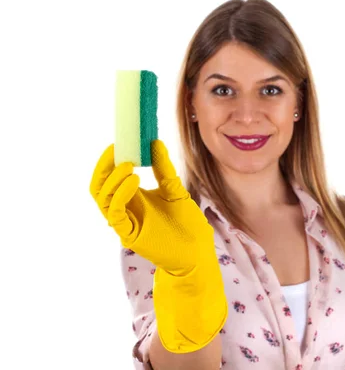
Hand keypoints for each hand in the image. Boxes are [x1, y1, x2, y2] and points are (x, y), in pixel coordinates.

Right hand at [90, 139, 212, 275]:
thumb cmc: (187, 223)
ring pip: (103, 198)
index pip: (111, 177)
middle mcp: (125, 208)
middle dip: (104, 167)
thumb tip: (155, 142)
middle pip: (100, 186)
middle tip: (117, 150)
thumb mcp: (174, 189)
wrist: (198, 250)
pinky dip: (120, 195)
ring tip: (129, 165)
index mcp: (133, 197)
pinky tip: (134, 180)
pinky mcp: (129, 234)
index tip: (118, 142)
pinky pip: (114, 214)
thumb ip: (163, 168)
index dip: (110, 160)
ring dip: (113, 179)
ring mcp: (125, 222)